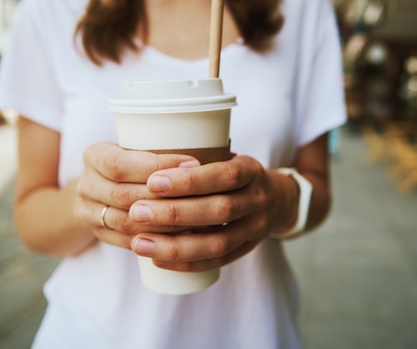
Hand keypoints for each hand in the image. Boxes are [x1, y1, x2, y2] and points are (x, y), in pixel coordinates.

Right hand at [76, 142, 200, 249]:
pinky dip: (156, 241)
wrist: (97, 189)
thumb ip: (160, 146)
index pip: (121, 164)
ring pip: (128, 223)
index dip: (157, 166)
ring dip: (164, 224)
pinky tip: (183, 238)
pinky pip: (128, 242)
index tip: (194, 164)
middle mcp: (86, 185)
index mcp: (94, 156)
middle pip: (126, 196)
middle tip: (205, 197)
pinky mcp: (99, 235)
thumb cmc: (129, 162)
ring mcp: (88, 213)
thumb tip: (212, 151)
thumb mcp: (134, 146)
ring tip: (200, 220)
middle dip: (166, 198)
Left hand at [128, 155, 293, 271]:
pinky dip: (186, 263)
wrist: (279, 200)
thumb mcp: (227, 156)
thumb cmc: (236, 174)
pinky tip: (157, 260)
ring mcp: (255, 229)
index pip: (224, 175)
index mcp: (250, 170)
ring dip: (175, 245)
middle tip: (137, 212)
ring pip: (217, 243)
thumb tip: (144, 155)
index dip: (190, 180)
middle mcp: (257, 200)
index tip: (153, 181)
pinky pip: (217, 261)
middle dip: (174, 213)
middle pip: (218, 211)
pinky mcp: (247, 250)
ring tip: (140, 243)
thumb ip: (197, 156)